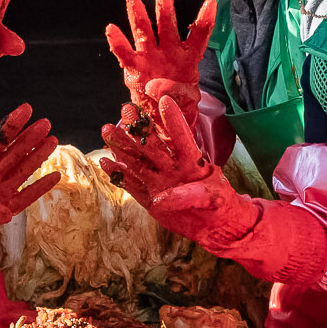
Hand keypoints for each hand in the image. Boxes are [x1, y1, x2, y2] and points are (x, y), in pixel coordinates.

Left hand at [0, 106, 61, 243]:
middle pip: (13, 153)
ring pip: (22, 171)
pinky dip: (40, 188)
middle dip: (29, 138)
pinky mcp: (2, 211)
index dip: (10, 126)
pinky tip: (55, 177)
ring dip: (37, 156)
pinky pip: (25, 198)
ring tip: (53, 140)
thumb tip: (6, 213)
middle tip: (45, 123)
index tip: (26, 109)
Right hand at [101, 96, 236, 208]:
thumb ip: (191, 195)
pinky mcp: (149, 199)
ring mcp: (159, 182)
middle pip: (152, 145)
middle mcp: (172, 168)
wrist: (214, 226)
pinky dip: (119, 174)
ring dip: (123, 147)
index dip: (174, 121)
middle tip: (125, 110)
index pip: (182, 138)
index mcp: (191, 162)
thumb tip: (162, 198)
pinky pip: (132, 185)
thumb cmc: (221, 206)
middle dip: (139, 129)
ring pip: (137, 162)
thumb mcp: (214, 198)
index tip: (165, 101)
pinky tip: (105, 162)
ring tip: (107, 130)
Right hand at [105, 0, 214, 112]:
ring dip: (138, 15)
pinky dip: (118, 42)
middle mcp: (169, 51)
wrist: (161, 114)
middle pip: (167, 24)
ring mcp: (151, 57)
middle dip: (164, 5)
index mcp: (188, 57)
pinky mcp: (135, 67)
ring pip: (144, 31)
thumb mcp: (185, 99)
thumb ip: (176, 92)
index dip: (204, 20)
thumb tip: (158, 89)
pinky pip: (124, 53)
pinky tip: (111, 29)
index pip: (199, 35)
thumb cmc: (177, 101)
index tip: (210, 2)